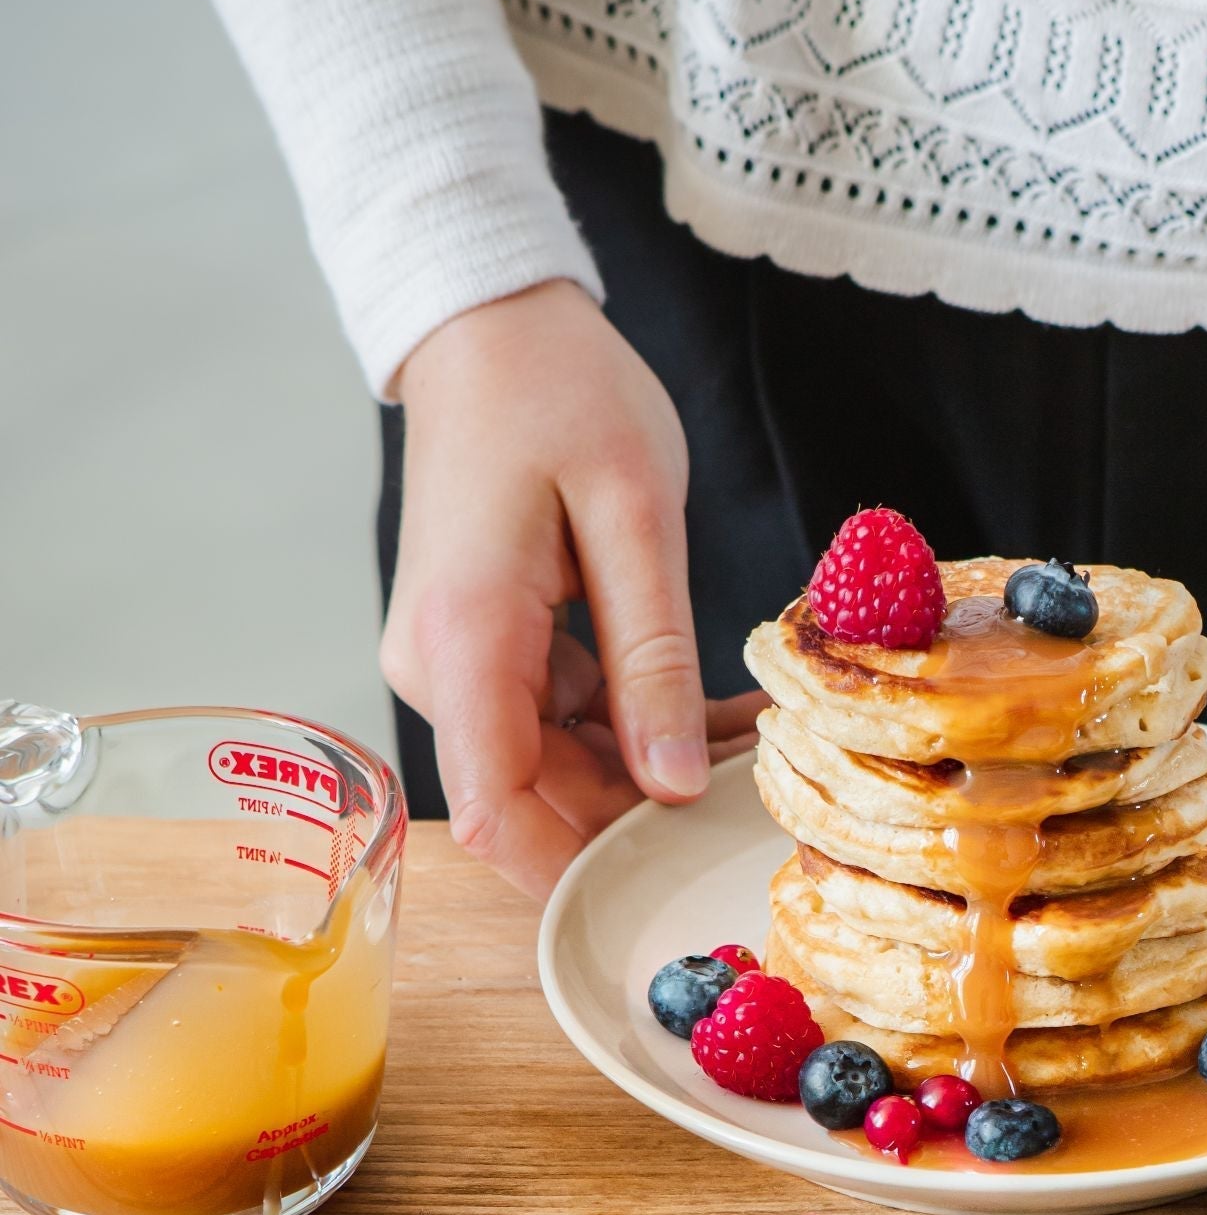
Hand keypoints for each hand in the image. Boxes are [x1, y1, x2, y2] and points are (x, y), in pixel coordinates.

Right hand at [383, 280, 766, 896]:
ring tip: (752, 749)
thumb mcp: (631, 514)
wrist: (487, 320)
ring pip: (555, 771)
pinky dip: (638, 731)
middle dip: (639, 825)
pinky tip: (713, 717)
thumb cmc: (556, 388)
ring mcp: (462, 662)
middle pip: (534, 804)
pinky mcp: (490, 648)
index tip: (668, 894)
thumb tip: (671, 787)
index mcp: (465, 642)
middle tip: (756, 806)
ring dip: (651, 778)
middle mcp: (443, 668)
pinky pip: (562, 724)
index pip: (497, 813)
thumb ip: (650, 658)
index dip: (573, 874)